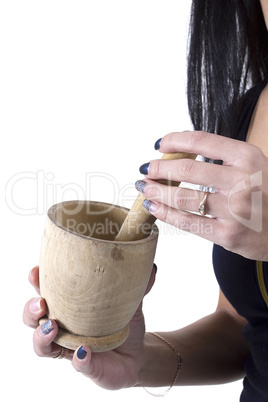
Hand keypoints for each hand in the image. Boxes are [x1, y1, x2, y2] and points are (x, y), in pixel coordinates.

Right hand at [23, 265, 155, 389]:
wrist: (138, 352)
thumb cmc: (123, 320)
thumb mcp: (129, 298)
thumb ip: (137, 283)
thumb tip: (150, 266)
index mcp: (68, 304)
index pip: (45, 290)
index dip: (36, 281)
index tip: (36, 271)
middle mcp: (62, 325)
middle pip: (33, 319)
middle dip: (31, 310)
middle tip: (41, 304)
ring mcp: (70, 347)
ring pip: (42, 346)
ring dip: (42, 337)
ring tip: (52, 328)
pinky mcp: (85, 366)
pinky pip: (77, 365)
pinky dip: (79, 360)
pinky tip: (84, 353)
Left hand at [137, 131, 267, 259]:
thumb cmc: (267, 194)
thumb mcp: (255, 165)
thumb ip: (224, 158)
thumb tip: (181, 152)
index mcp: (248, 157)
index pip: (202, 141)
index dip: (174, 140)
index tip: (159, 144)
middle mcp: (241, 181)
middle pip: (187, 169)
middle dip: (159, 167)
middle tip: (146, 169)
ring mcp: (234, 210)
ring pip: (182, 196)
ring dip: (156, 190)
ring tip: (145, 187)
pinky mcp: (227, 235)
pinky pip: (187, 222)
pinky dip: (165, 213)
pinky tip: (154, 206)